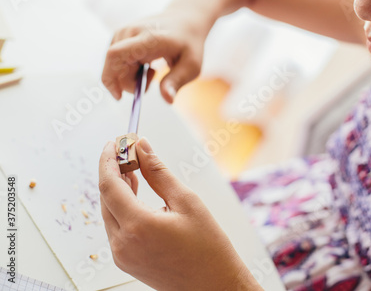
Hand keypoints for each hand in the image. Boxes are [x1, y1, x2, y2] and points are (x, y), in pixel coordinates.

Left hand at [99, 138, 261, 290]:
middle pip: (106, 198)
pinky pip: (116, 227)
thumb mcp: (186, 201)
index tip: (114, 142)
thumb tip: (142, 148)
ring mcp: (122, 255)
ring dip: (116, 188)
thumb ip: (159, 173)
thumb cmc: (208, 248)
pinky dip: (121, 207)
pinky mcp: (126, 261)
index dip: (108, 159)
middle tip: (126, 151)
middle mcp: (123, 243)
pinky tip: (134, 194)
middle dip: (113, 171)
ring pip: (109, 212)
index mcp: (138, 226)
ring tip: (132, 169)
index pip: (109, 185)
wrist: (214, 285)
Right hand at [101, 9, 207, 102]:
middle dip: (128, 82)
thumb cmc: (190, 45)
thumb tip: (167, 100)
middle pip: (114, 65)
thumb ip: (176, 81)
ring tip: (152, 70)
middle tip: (151, 81)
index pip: (116, 55)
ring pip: (114, 64)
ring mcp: (123, 31)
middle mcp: (131, 31)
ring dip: (130, 76)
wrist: (186, 20)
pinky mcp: (120, 34)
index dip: (111, 77)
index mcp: (149, 38)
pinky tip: (145, 64)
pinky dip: (128, 69)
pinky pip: (116, 60)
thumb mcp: (191, 66)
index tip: (119, 97)